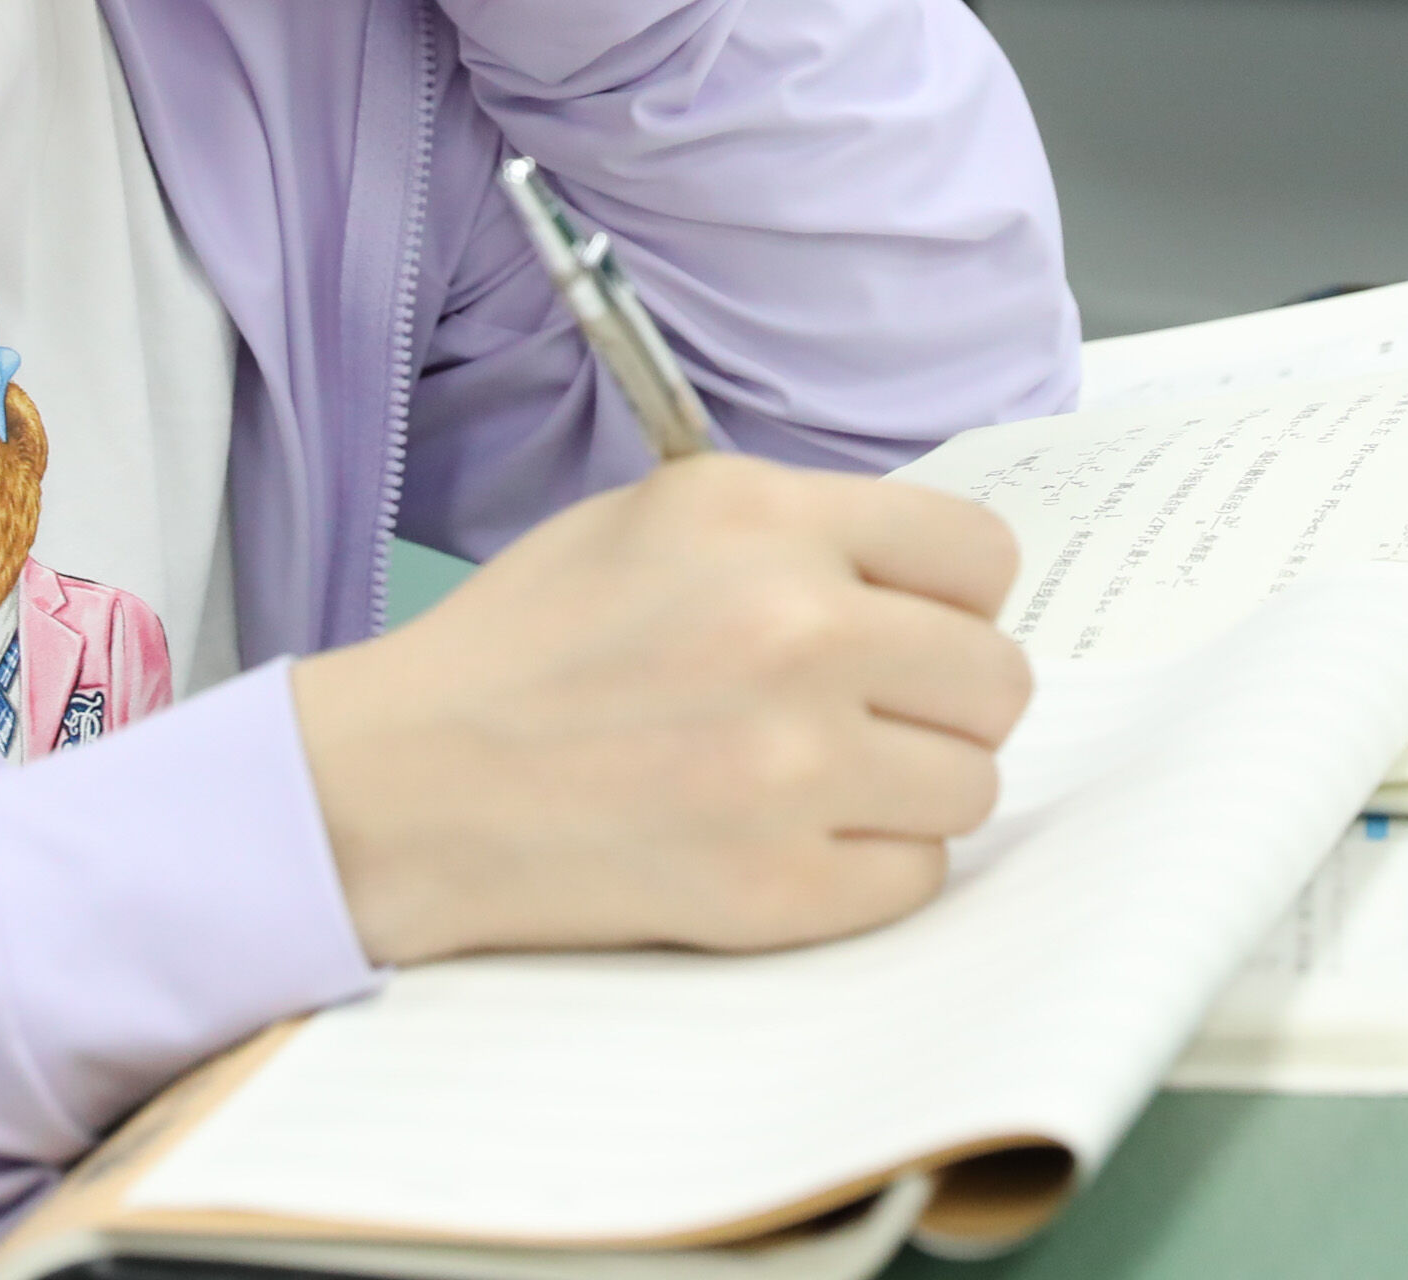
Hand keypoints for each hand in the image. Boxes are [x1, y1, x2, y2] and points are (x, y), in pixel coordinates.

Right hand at [287, 456, 1030, 962]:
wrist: (410, 784)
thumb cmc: (528, 645)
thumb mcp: (659, 519)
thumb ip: (802, 533)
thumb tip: (935, 586)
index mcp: (766, 520)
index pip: (981, 554)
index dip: (955, 596)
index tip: (917, 624)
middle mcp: (795, 630)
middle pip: (997, 678)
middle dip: (945, 699)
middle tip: (868, 714)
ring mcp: (792, 767)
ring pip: (973, 785)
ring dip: (910, 789)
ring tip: (814, 780)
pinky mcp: (778, 888)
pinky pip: (917, 877)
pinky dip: (867, 869)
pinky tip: (785, 840)